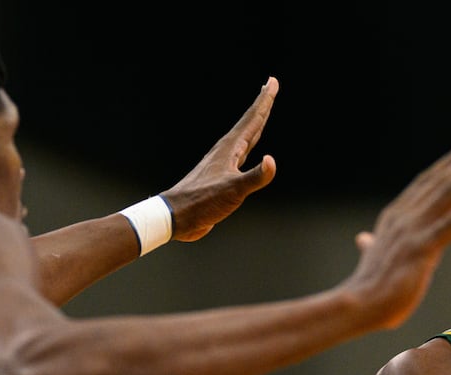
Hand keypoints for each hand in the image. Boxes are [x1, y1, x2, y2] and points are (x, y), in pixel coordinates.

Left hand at [160, 78, 280, 242]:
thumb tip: (272, 161)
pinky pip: (241, 154)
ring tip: (261, 113)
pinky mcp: (220, 175)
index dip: (264, 101)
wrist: (178, 216)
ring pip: (245, 137)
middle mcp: (226, 151)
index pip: (252, 120)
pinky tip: (248, 149)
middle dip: (262, 105)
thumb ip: (255, 177)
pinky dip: (249, 145)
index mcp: (230, 149)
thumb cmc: (203, 202)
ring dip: (255, 123)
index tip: (273, 83)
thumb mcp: (233, 191)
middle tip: (271, 86)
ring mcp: (223, 162)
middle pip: (249, 123)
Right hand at [342, 137, 450, 330]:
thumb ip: (371, 245)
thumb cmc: (367, 288)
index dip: (447, 165)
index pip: (425, 184)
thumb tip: (364, 240)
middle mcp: (405, 216)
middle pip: (441, 181)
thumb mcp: (371, 258)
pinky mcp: (421, 249)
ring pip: (447, 193)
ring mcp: (413, 231)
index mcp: (395, 217)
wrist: (356, 305)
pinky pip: (449, 226)